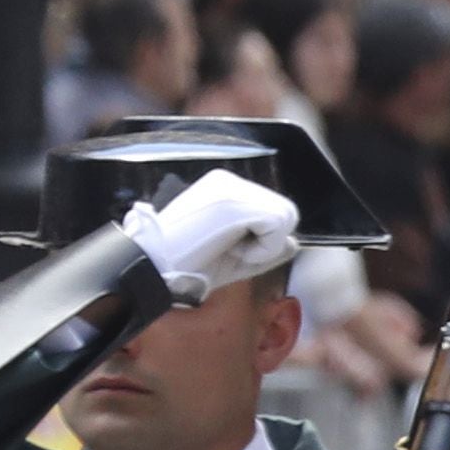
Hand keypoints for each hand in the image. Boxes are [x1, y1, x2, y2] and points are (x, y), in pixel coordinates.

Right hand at [130, 171, 302, 298]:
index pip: (272, 211)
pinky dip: (261, 250)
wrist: (156, 268)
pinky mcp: (234, 202)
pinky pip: (277, 227)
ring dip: (263, 247)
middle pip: (285, 212)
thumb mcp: (234, 256)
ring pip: (285, 218)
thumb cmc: (189, 266)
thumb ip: (264, 247)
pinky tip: (233, 251)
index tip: (231, 251)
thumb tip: (293, 243)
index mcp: (226, 189)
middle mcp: (230, 181)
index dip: (264, 240)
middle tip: (231, 252)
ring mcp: (232, 188)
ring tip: (230, 250)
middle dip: (267, 242)